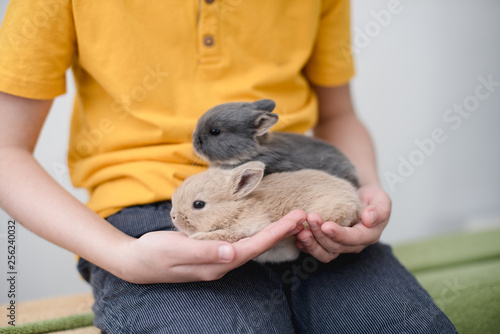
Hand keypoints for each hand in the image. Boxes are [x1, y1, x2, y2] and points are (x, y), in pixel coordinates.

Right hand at [114, 210, 306, 283]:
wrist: (134, 261)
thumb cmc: (154, 254)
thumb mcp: (176, 250)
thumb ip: (204, 252)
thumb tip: (232, 253)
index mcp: (217, 264)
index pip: (253, 248)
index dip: (276, 233)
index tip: (295, 219)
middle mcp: (221, 263)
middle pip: (258, 246)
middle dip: (280, 231)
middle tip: (302, 215)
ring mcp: (216, 258)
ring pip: (251, 244)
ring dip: (271, 231)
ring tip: (289, 218)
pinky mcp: (211, 250)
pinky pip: (239, 241)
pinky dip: (254, 231)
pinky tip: (260, 223)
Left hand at [295, 184, 390, 262]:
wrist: (360, 199)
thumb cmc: (371, 198)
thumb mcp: (381, 198)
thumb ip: (380, 209)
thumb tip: (369, 219)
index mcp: (368, 235)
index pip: (353, 239)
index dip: (339, 234)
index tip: (326, 225)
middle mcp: (353, 245)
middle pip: (335, 246)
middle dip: (321, 234)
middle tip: (310, 218)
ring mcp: (339, 246)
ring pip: (324, 252)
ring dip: (311, 243)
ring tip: (300, 231)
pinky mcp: (327, 244)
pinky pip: (316, 250)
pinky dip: (305, 246)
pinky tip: (296, 236)